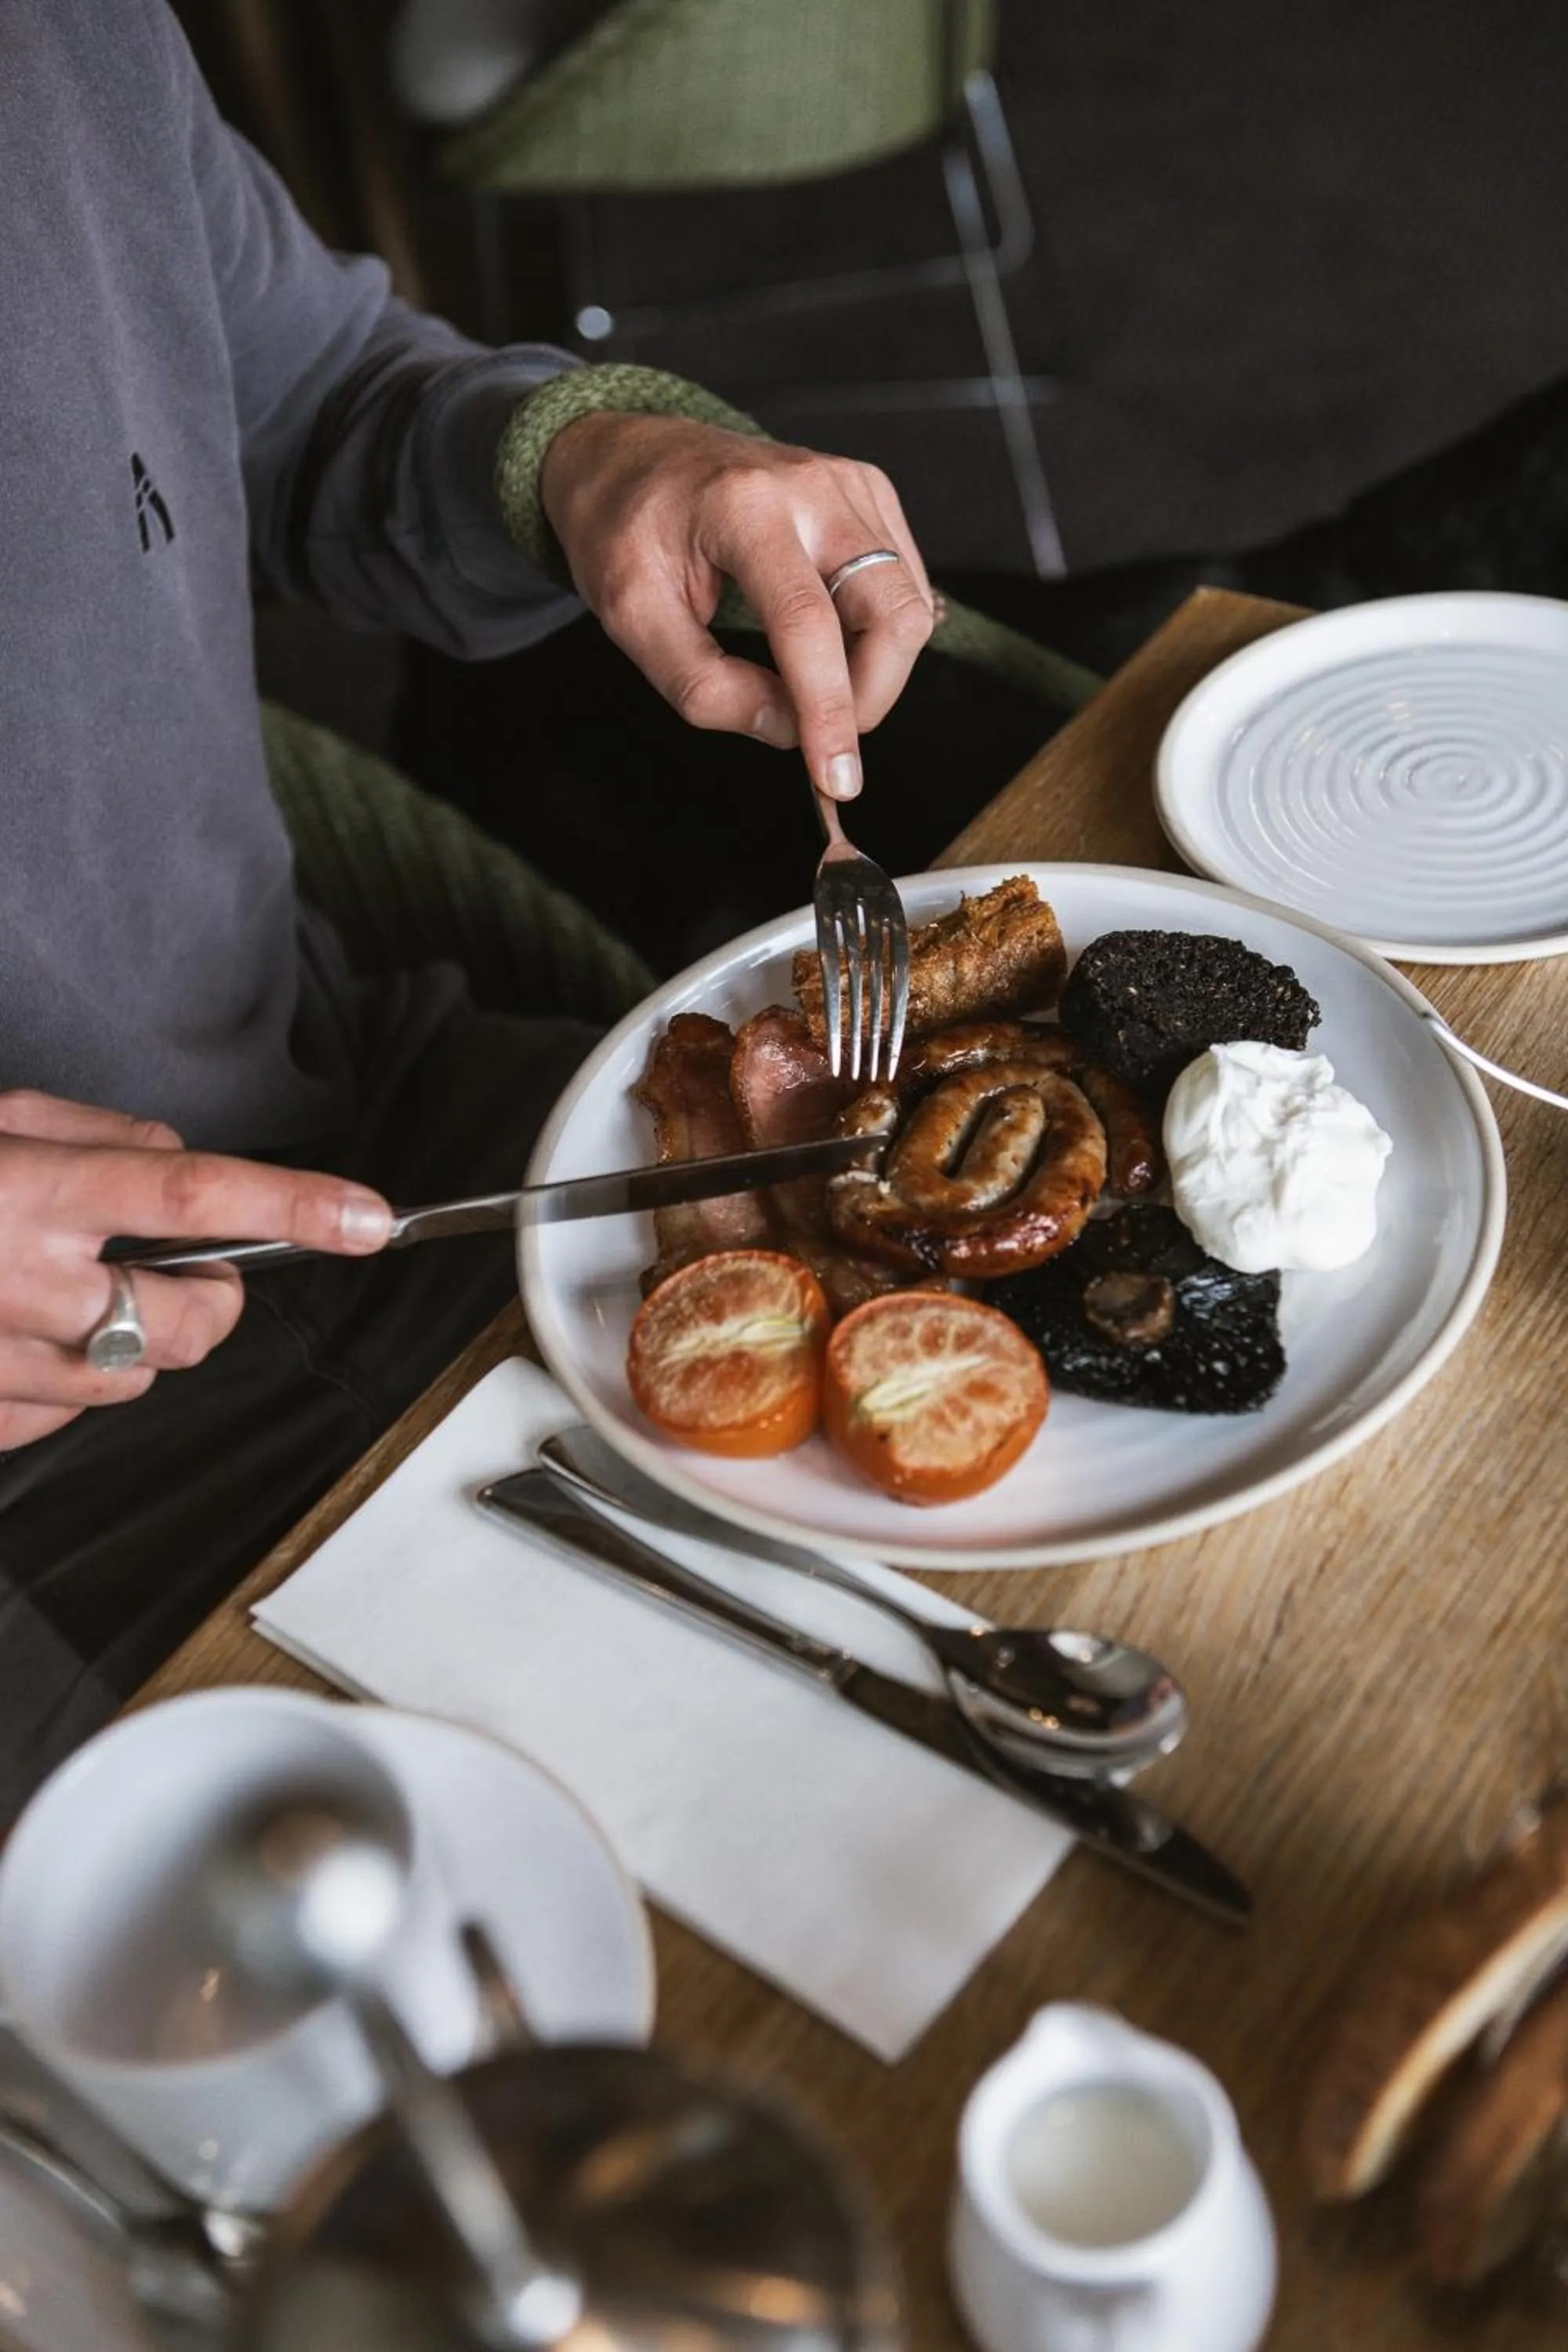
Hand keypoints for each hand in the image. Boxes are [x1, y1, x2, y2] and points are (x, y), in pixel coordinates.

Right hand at [0, 1092, 392, 1451]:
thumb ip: (96, 1133)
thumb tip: (179, 1160)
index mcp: (34, 1193)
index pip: (191, 1196)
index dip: (290, 1207)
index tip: (363, 1218)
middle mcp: (22, 1284)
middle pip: (189, 1324)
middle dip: (213, 1298)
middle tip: (176, 1264)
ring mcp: (1, 1363)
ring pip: (135, 1380)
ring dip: (134, 1341)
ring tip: (70, 1296)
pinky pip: (65, 1416)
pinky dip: (64, 1380)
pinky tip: (21, 1336)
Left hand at [540, 412, 935, 799]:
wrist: (629, 456)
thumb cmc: (623, 530)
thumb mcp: (632, 618)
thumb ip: (703, 686)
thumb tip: (785, 729)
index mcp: (742, 508)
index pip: (808, 625)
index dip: (829, 712)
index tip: (836, 778)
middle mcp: (810, 486)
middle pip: (892, 612)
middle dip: (871, 696)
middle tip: (822, 737)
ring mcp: (848, 484)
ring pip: (910, 603)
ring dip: (876, 669)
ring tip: (813, 685)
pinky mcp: (868, 492)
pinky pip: (905, 583)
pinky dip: (879, 633)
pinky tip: (831, 641)